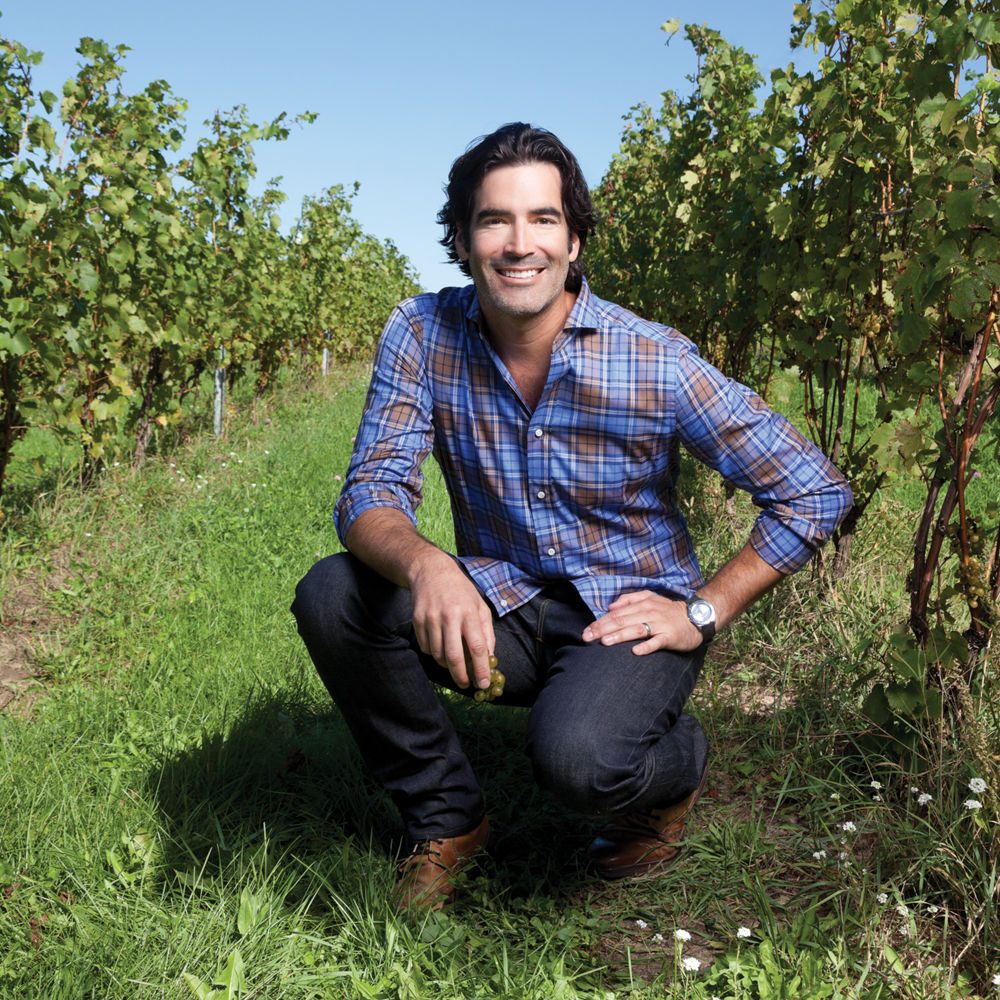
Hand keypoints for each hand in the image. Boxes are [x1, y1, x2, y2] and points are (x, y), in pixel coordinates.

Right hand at [409, 552, 495, 689]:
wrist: (431, 571)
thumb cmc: (460, 591)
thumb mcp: (480, 606)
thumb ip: (487, 632)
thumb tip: (489, 658)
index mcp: (470, 613)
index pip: (477, 647)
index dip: (481, 668)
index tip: (483, 683)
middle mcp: (450, 616)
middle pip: (454, 656)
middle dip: (460, 676)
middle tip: (465, 684)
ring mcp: (431, 618)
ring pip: (438, 654)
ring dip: (446, 664)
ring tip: (452, 662)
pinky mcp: (417, 620)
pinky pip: (426, 647)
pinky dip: (434, 653)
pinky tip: (440, 645)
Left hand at [582, 590, 702, 654]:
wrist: (697, 617)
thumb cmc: (669, 610)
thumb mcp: (650, 598)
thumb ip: (629, 599)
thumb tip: (610, 606)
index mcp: (642, 604)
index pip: (616, 614)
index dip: (599, 622)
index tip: (586, 632)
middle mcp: (649, 613)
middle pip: (621, 621)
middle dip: (602, 629)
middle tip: (587, 638)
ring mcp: (660, 625)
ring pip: (636, 630)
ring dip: (619, 636)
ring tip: (605, 642)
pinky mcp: (670, 636)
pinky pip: (657, 642)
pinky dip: (646, 646)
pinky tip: (635, 651)